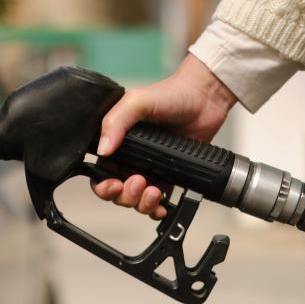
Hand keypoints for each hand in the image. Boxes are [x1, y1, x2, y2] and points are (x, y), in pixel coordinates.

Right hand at [92, 54, 237, 218]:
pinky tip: (162, 205)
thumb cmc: (171, 94)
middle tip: (139, 182)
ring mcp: (149, 169)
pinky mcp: (168, 177)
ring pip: (135, 201)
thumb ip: (115, 122)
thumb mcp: (136, 101)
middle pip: (116, 192)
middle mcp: (129, 158)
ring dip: (142, 203)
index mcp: (115, 142)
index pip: (99, 172)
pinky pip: (157, 202)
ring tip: (154, 190)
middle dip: (125, 195)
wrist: (204, 99)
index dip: (103, 185)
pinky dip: (157, 209)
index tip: (114, 184)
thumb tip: (102, 149)